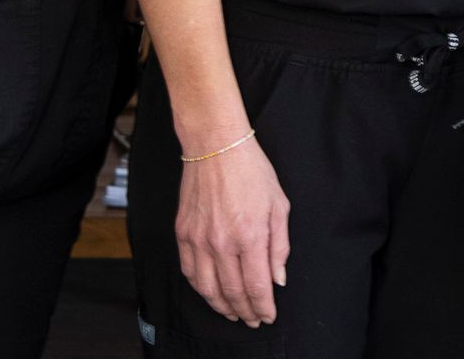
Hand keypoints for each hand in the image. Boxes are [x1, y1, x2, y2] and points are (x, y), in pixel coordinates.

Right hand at [175, 137, 289, 326]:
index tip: (269, 316)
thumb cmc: (251, 171)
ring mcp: (199, 239)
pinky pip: (189, 272)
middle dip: (245, 312)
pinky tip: (210, 292)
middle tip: (253, 319)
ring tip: (233, 313)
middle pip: (233, 292)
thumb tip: (278, 278)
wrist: (216, 145)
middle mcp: (222, 242)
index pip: (257, 286)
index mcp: (251, 235)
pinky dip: (200, 289)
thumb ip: (280, 246)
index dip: (264, 307)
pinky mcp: (183, 233)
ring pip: (208, 289)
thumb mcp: (279, 205)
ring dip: (222, 307)